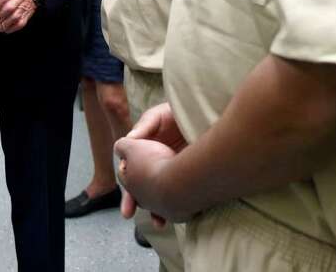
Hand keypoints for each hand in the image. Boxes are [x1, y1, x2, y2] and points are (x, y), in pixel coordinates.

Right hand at [117, 103, 187, 224]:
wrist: (209, 114)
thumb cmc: (180, 112)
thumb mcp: (159, 116)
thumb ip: (144, 126)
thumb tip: (128, 141)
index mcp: (147, 150)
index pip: (131, 169)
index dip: (126, 181)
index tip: (126, 188)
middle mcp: (158, 163)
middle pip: (142, 185)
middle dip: (135, 200)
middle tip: (127, 212)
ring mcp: (174, 170)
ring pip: (162, 194)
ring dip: (157, 209)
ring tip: (158, 222)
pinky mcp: (191, 176)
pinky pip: (182, 194)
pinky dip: (179, 206)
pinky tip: (178, 214)